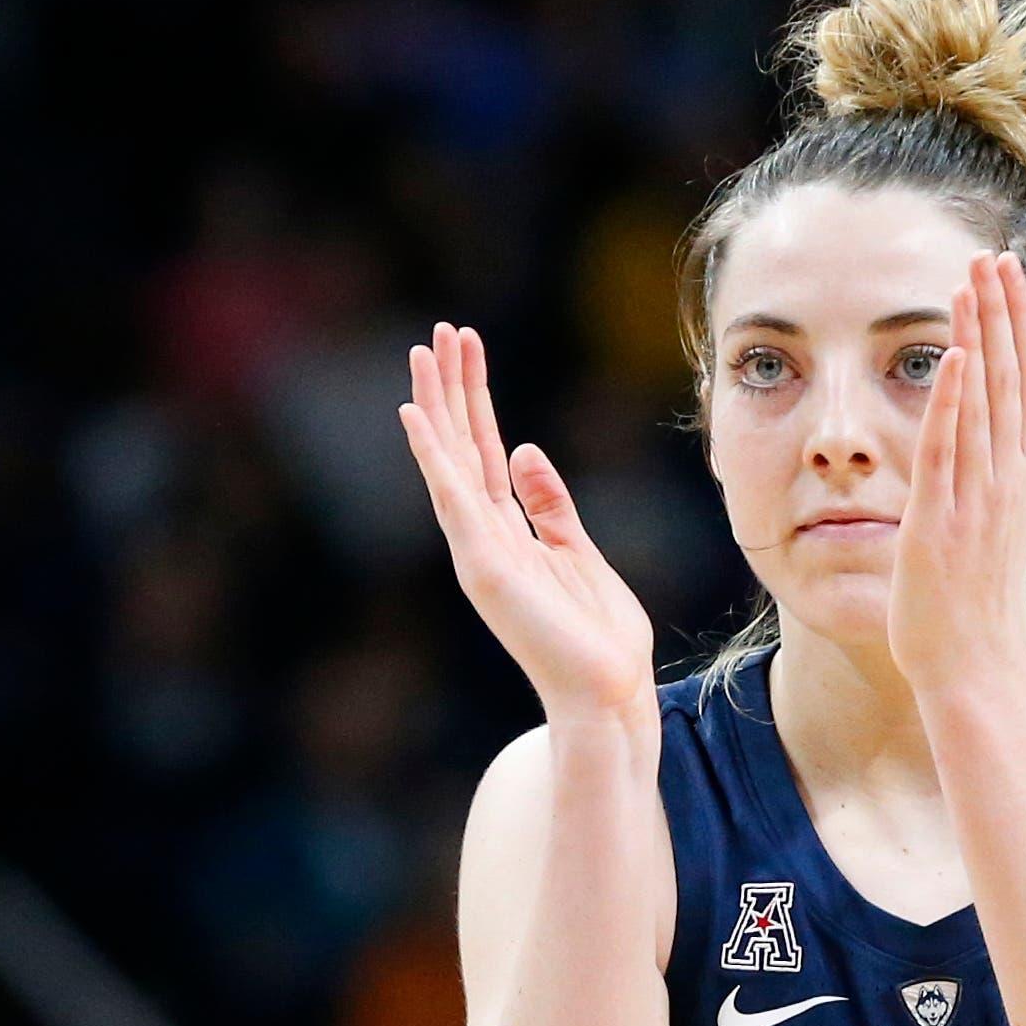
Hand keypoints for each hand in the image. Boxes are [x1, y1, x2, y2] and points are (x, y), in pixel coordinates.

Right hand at [400, 324, 652, 726]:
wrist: (609, 695)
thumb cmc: (599, 638)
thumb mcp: (579, 553)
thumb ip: (550, 504)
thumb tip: (524, 449)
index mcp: (508, 534)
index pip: (485, 453)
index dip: (475, 401)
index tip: (467, 349)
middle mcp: (483, 539)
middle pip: (462, 448)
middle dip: (452, 388)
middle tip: (440, 330)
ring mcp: (479, 553)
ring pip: (451, 463)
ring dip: (437, 406)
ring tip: (425, 352)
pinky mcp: (485, 569)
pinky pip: (454, 501)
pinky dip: (434, 458)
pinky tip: (417, 417)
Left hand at [887, 251, 1025, 699]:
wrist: (972, 669)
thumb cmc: (973, 613)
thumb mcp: (990, 538)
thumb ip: (991, 490)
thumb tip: (991, 456)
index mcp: (1015, 481)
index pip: (1021, 389)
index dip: (1016, 329)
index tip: (1007, 280)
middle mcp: (1004, 481)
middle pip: (1010, 380)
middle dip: (1003, 314)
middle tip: (995, 255)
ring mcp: (977, 498)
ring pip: (984, 401)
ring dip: (980, 337)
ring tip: (974, 280)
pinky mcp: (942, 519)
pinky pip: (950, 449)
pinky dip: (954, 401)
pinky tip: (956, 355)